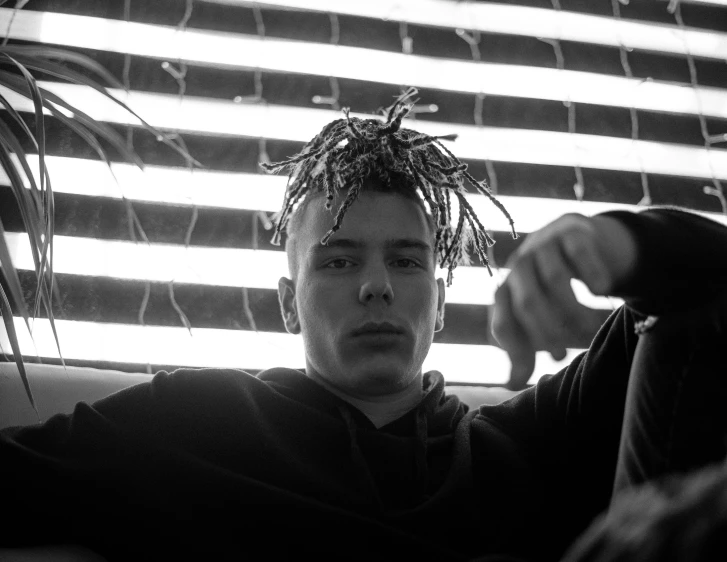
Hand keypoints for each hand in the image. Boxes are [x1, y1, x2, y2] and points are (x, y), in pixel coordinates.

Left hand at [491, 213, 636, 389]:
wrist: (580, 241)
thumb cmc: (555, 292)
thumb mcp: (538, 322)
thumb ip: (524, 350)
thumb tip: (510, 384)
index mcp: (507, 291)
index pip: (503, 322)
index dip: (519, 349)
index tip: (543, 365)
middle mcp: (519, 267)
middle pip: (527, 302)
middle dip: (546, 332)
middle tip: (564, 355)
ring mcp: (544, 246)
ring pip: (554, 279)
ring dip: (574, 310)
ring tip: (592, 327)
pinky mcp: (572, 231)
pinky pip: (579, 251)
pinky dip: (590, 272)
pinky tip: (601, 290)